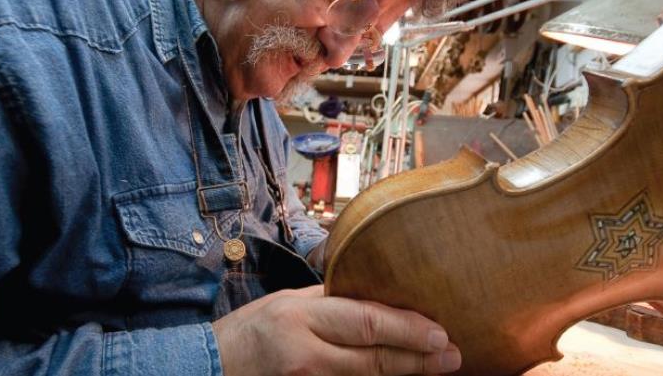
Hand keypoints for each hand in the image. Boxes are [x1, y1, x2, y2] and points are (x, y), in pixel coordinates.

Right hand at [212, 285, 460, 375]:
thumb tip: (374, 293)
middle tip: (452, 355)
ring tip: (437, 368)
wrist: (210, 368)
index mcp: (301, 316)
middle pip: (373, 358)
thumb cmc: (249, 331)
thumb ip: (328, 299)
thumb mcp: (286, 302)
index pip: (366, 321)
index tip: (439, 331)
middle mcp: (305, 352)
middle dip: (418, 358)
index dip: (407, 329)